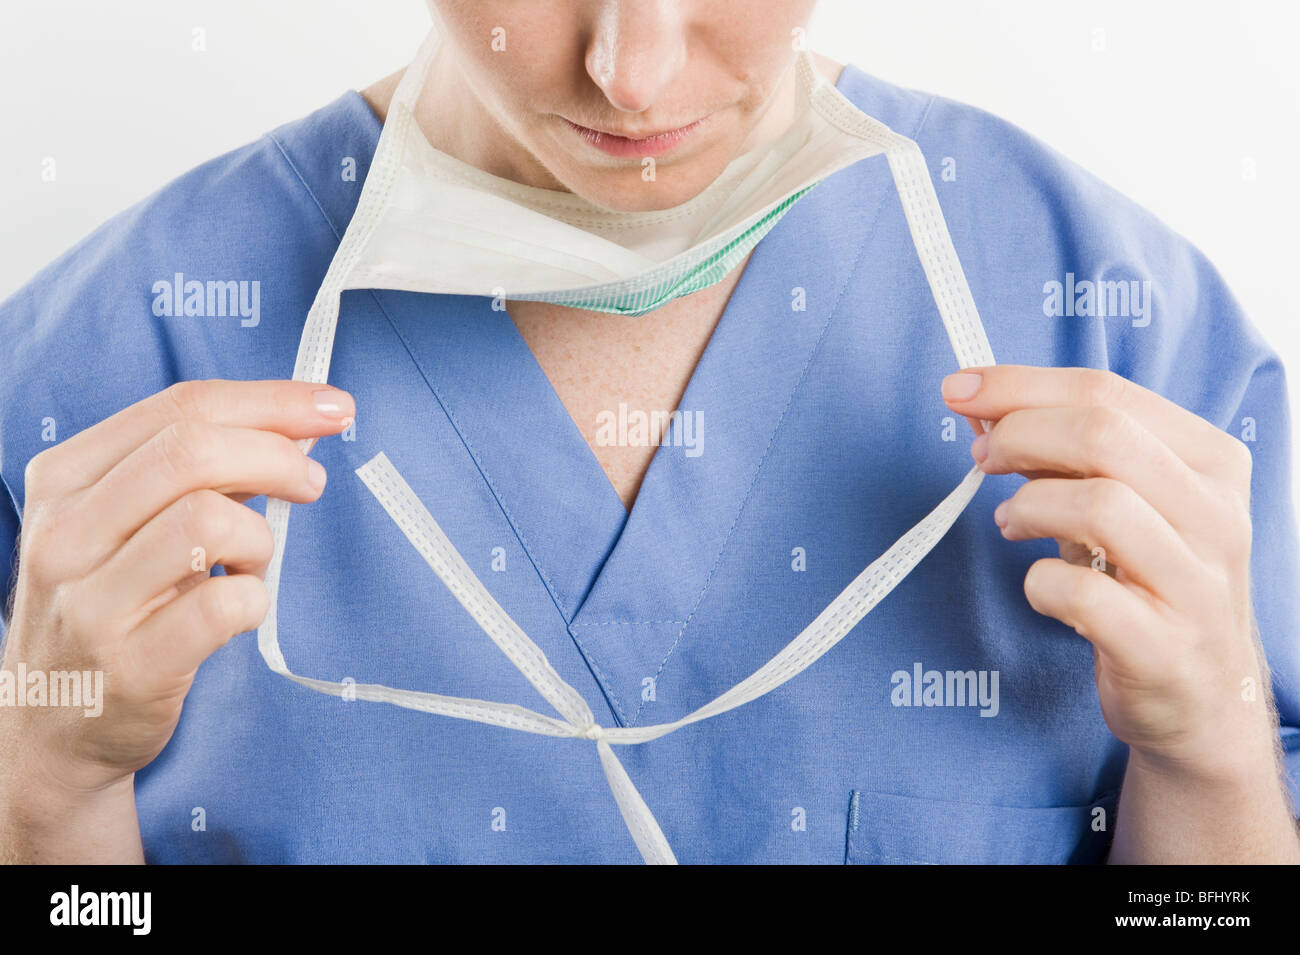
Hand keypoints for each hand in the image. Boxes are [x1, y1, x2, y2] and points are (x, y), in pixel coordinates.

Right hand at [0, 380, 352, 800]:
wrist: (49, 729)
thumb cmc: (109, 608)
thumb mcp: (126, 524)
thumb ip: (200, 472)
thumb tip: (298, 430)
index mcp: (64, 478)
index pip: (181, 407)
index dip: (272, 401)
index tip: (333, 407)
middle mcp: (66, 533)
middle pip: (194, 452)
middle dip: (278, 456)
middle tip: (311, 485)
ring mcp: (91, 603)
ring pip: (209, 520)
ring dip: (260, 537)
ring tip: (251, 564)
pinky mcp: (131, 665)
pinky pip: (224, 604)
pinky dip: (255, 599)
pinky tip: (241, 608)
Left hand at [941, 365, 1273, 780]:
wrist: (1203, 696)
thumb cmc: (1148, 582)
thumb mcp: (1126, 502)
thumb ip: (1067, 452)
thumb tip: (983, 406)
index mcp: (1211, 461)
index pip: (1108, 392)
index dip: (1020, 384)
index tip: (961, 389)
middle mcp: (1216, 516)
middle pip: (1102, 436)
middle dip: (1018, 435)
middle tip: (981, 459)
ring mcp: (1196, 585)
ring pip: (1099, 505)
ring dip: (1029, 506)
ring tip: (1010, 524)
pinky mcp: (1163, 648)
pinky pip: (1082, 595)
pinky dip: (1039, 584)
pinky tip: (1040, 588)